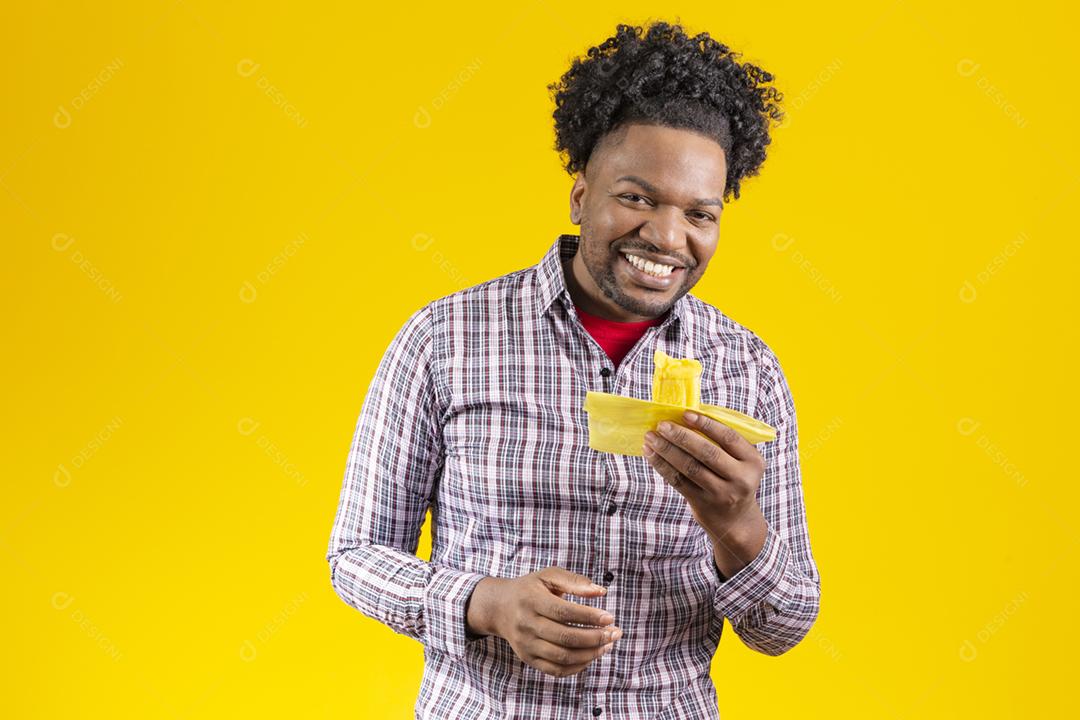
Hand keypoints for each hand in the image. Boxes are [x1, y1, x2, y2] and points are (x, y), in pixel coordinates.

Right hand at [466, 567, 621, 677]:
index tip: (610, 617)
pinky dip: (577, 667)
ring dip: (590, 654)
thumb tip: (601, 592)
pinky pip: (556, 670)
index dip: (588, 616)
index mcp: (531, 600)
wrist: (499, 608)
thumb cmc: (530, 589)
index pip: (563, 612)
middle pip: (565, 637)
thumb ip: (575, 581)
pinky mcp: (528, 659)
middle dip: (595, 637)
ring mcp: (526, 645)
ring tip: (607, 645)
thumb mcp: (548, 576)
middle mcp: (526, 624)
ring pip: (562, 657)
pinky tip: (592, 656)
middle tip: (616, 633)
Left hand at [642, 410, 767, 568]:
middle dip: (681, 437)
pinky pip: (678, 481)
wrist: (735, 520)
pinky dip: (662, 466)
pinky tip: (651, 454)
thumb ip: (722, 442)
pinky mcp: (702, 503)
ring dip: (667, 450)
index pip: (729, 438)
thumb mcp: (741, 462)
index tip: (685, 413)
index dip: (707, 424)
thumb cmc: (733, 478)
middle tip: (661, 425)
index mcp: (753, 462)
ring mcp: (721, 493)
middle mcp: (740, 479)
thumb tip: (686, 417)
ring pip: (689, 468)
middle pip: (707, 453)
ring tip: (650, 437)